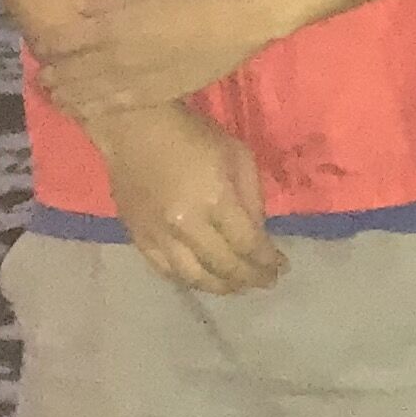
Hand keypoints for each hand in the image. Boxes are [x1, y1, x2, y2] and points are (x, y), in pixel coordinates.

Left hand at [35, 0, 277, 123]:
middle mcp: (116, 60)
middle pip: (73, 73)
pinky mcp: (158, 95)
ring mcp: (136, 81)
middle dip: (55, 77)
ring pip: (91, 95)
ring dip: (70, 98)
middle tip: (43, 81)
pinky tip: (90, 113)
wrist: (235, 21)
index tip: (42, 49)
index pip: (66, 44)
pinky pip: (119, 106)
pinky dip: (99, 110)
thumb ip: (111, 5)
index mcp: (111, 29)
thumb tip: (84, 13)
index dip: (50, 48)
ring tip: (58, 101)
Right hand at [94, 105, 284, 296]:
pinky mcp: (137, 238)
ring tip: (238, 287)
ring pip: (192, 277)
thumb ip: (251, 198)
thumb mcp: (238, 155)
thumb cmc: (193, 136)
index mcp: (215, 201)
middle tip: (266, 282)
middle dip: (249, 278)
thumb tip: (258, 232)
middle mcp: (186, 226)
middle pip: (222, 266)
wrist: (134, 129)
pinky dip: (187, 280)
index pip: (247, 244)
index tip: (281, 268)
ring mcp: (157, 236)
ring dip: (219, 287)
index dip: (266, 261)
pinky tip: (202, 280)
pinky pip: (164, 271)